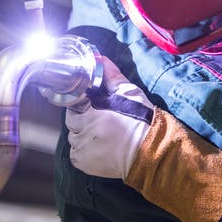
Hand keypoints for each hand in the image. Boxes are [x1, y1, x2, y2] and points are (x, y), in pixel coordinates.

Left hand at [66, 57, 154, 178]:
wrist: (150, 151)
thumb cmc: (141, 121)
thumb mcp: (129, 93)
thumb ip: (111, 75)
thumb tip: (100, 59)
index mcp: (92, 112)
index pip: (74, 102)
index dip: (83, 103)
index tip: (92, 105)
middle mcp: (84, 131)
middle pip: (71, 120)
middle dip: (82, 118)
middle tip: (99, 119)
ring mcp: (82, 148)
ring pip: (72, 137)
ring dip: (82, 134)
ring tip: (101, 134)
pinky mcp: (83, 163)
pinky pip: (75, 154)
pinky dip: (83, 150)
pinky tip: (99, 147)